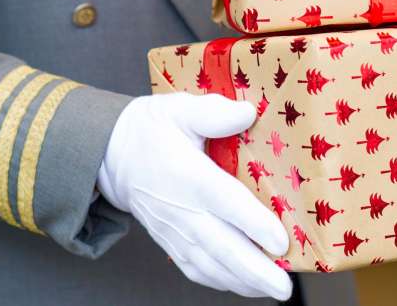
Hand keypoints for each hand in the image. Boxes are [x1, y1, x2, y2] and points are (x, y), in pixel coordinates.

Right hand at [98, 93, 291, 299]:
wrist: (111, 155)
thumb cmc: (151, 130)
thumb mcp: (180, 109)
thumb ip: (213, 112)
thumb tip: (247, 113)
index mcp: (189, 174)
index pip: (224, 202)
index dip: (253, 223)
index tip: (280, 239)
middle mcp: (183, 209)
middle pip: (222, 246)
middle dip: (255, 269)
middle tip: (284, 287)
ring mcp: (176, 230)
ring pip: (211, 264)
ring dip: (243, 281)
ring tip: (274, 289)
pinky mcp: (171, 241)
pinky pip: (196, 269)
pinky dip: (221, 281)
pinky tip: (245, 285)